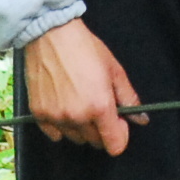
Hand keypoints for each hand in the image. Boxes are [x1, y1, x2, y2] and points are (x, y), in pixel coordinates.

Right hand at [20, 19, 146, 153]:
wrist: (51, 35)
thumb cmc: (84, 48)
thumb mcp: (114, 70)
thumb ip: (129, 98)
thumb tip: (140, 118)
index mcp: (99, 107)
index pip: (115, 145)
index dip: (120, 136)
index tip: (118, 124)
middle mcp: (77, 117)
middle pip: (95, 142)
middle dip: (101, 128)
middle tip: (98, 106)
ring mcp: (56, 117)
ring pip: (75, 138)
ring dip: (81, 127)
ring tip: (79, 102)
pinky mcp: (39, 114)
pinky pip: (54, 134)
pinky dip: (60, 126)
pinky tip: (63, 106)